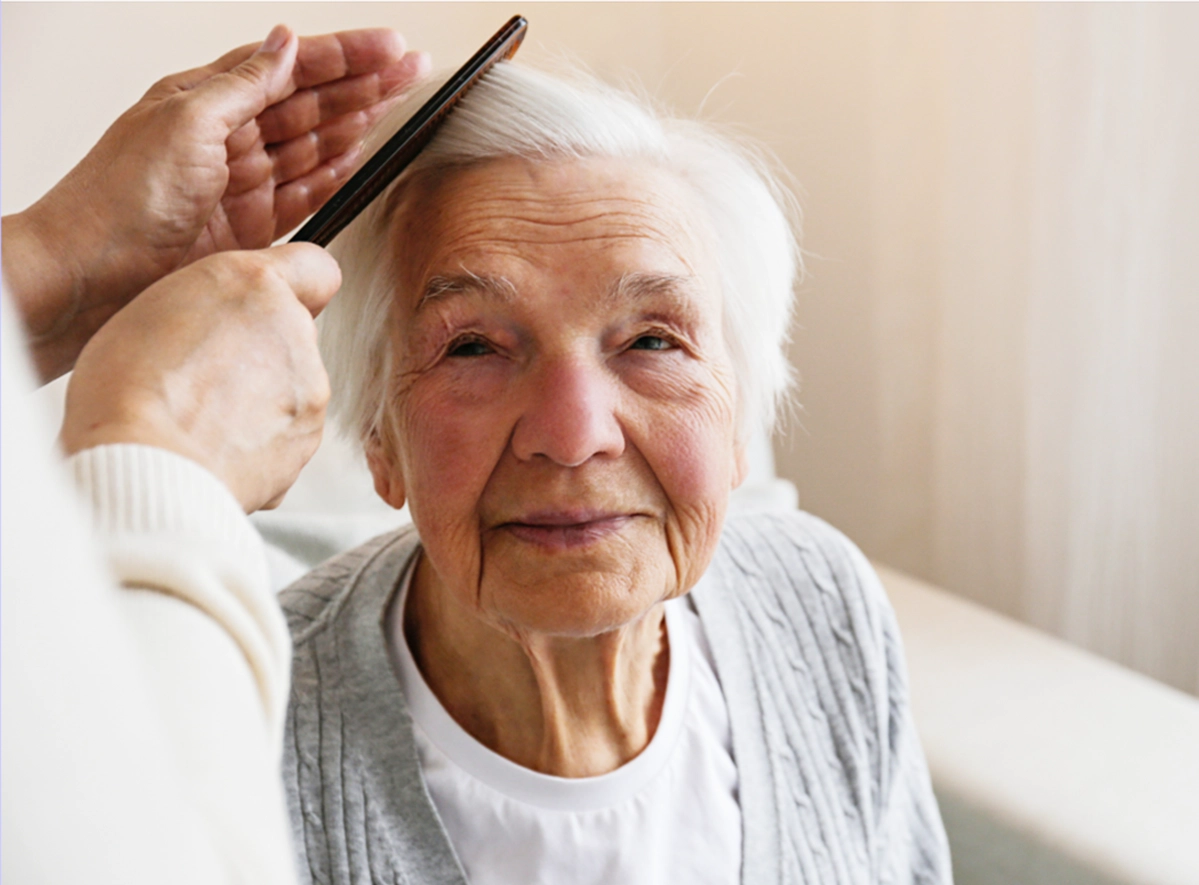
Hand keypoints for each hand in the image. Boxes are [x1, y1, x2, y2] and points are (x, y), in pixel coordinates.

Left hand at [3, 25, 427, 381]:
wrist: (93, 276)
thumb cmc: (119, 198)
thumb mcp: (185, 120)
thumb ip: (242, 84)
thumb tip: (284, 43)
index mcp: (206, 99)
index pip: (289, 66)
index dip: (343, 55)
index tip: (390, 47)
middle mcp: (226, 138)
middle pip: (309, 103)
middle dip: (363, 83)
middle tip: (410, 71)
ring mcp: (241, 185)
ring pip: (313, 145)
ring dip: (356, 123)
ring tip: (395, 103)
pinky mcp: (251, 230)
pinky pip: (304, 195)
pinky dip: (333, 175)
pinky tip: (356, 157)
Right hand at [59, 244, 340, 511]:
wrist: (148, 465)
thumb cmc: (130, 389)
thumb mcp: (152, 308)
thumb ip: (209, 305)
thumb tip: (225, 323)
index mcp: (254, 285)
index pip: (313, 266)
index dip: (292, 287)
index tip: (268, 305)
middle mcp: (294, 330)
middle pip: (293, 332)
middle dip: (261, 350)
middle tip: (206, 375)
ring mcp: (309, 386)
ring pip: (292, 383)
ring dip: (260, 396)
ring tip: (204, 418)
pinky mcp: (309, 435)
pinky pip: (287, 431)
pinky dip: (262, 438)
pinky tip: (216, 446)